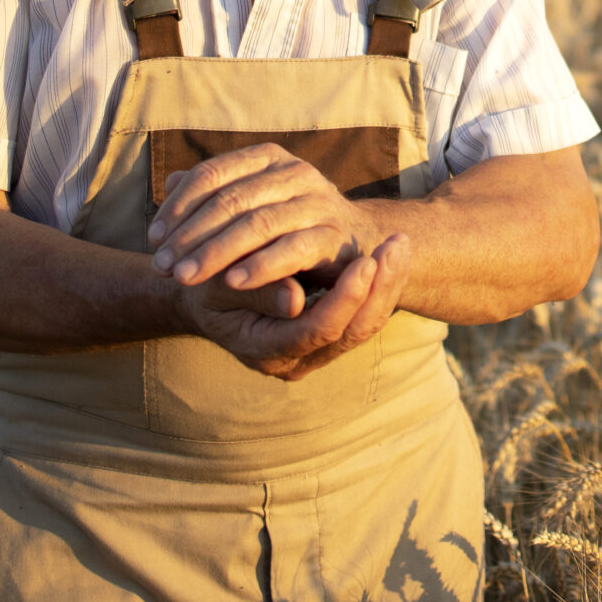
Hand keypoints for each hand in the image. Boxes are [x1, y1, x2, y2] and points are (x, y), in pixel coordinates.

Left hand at [148, 142, 375, 292]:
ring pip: (258, 223)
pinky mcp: (335, 235)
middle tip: (162, 266)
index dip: (178, 206)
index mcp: (268, 158)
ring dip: (216, 253)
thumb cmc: (290, 224)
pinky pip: (293, 249)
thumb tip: (170, 181)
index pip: (212, 175)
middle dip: (191, 235)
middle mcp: (295, 172)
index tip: (153, 239)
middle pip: (231, 200)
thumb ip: (214, 194)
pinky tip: (233, 283)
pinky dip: (261, 266)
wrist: (355, 244)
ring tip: (186, 278)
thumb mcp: (251, 204)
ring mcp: (318, 201)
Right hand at [176, 235, 412, 380]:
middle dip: (381, 288)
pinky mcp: (328, 332)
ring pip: (367, 323)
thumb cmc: (201, 288)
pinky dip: (380, 283)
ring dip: (388, 283)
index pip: (320, 330)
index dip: (345, 297)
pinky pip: (365, 313)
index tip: (366, 260)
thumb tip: (296, 298)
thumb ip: (255, 294)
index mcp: (267, 352)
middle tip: (397, 244)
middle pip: (355, 330)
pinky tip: (389, 251)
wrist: (201, 299)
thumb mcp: (215, 289)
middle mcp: (297, 359)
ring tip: (399, 242)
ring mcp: (316, 350)